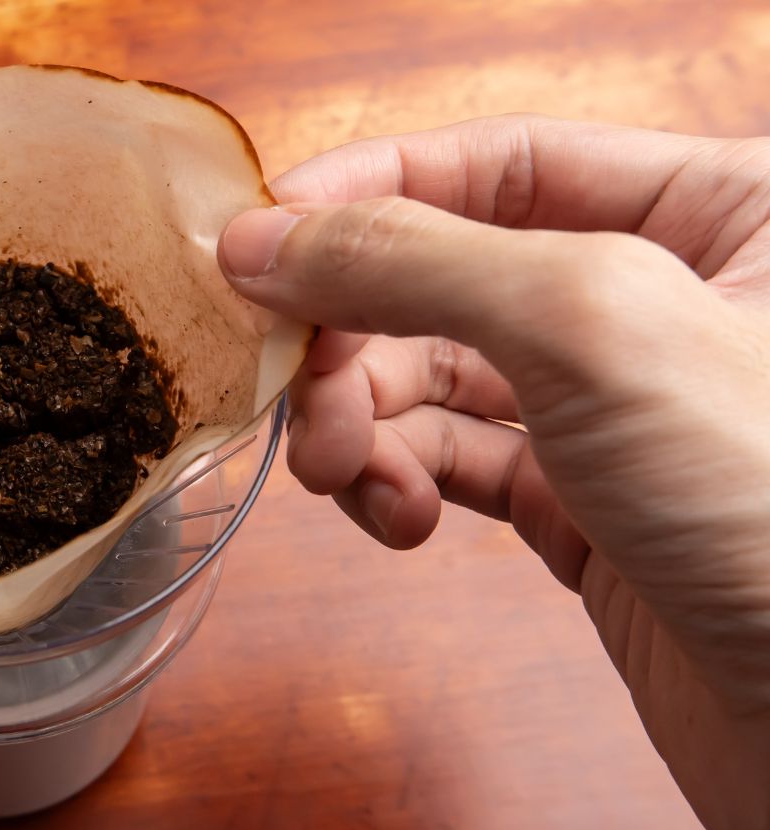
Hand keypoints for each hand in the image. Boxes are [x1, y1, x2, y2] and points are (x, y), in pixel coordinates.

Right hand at [220, 115, 769, 829]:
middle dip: (352, 337)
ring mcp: (619, 413)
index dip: (367, 194)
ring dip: (365, 422)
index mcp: (720, 209)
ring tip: (347, 476)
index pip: (498, 161)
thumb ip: (418, 260)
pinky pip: (453, 467)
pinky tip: (400, 520)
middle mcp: (664, 302)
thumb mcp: (591, 328)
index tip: (258, 246)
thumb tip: (264, 239)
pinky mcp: (585, 511)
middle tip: (297, 397)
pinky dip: (402, 486)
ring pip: (434, 380)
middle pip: (443, 276)